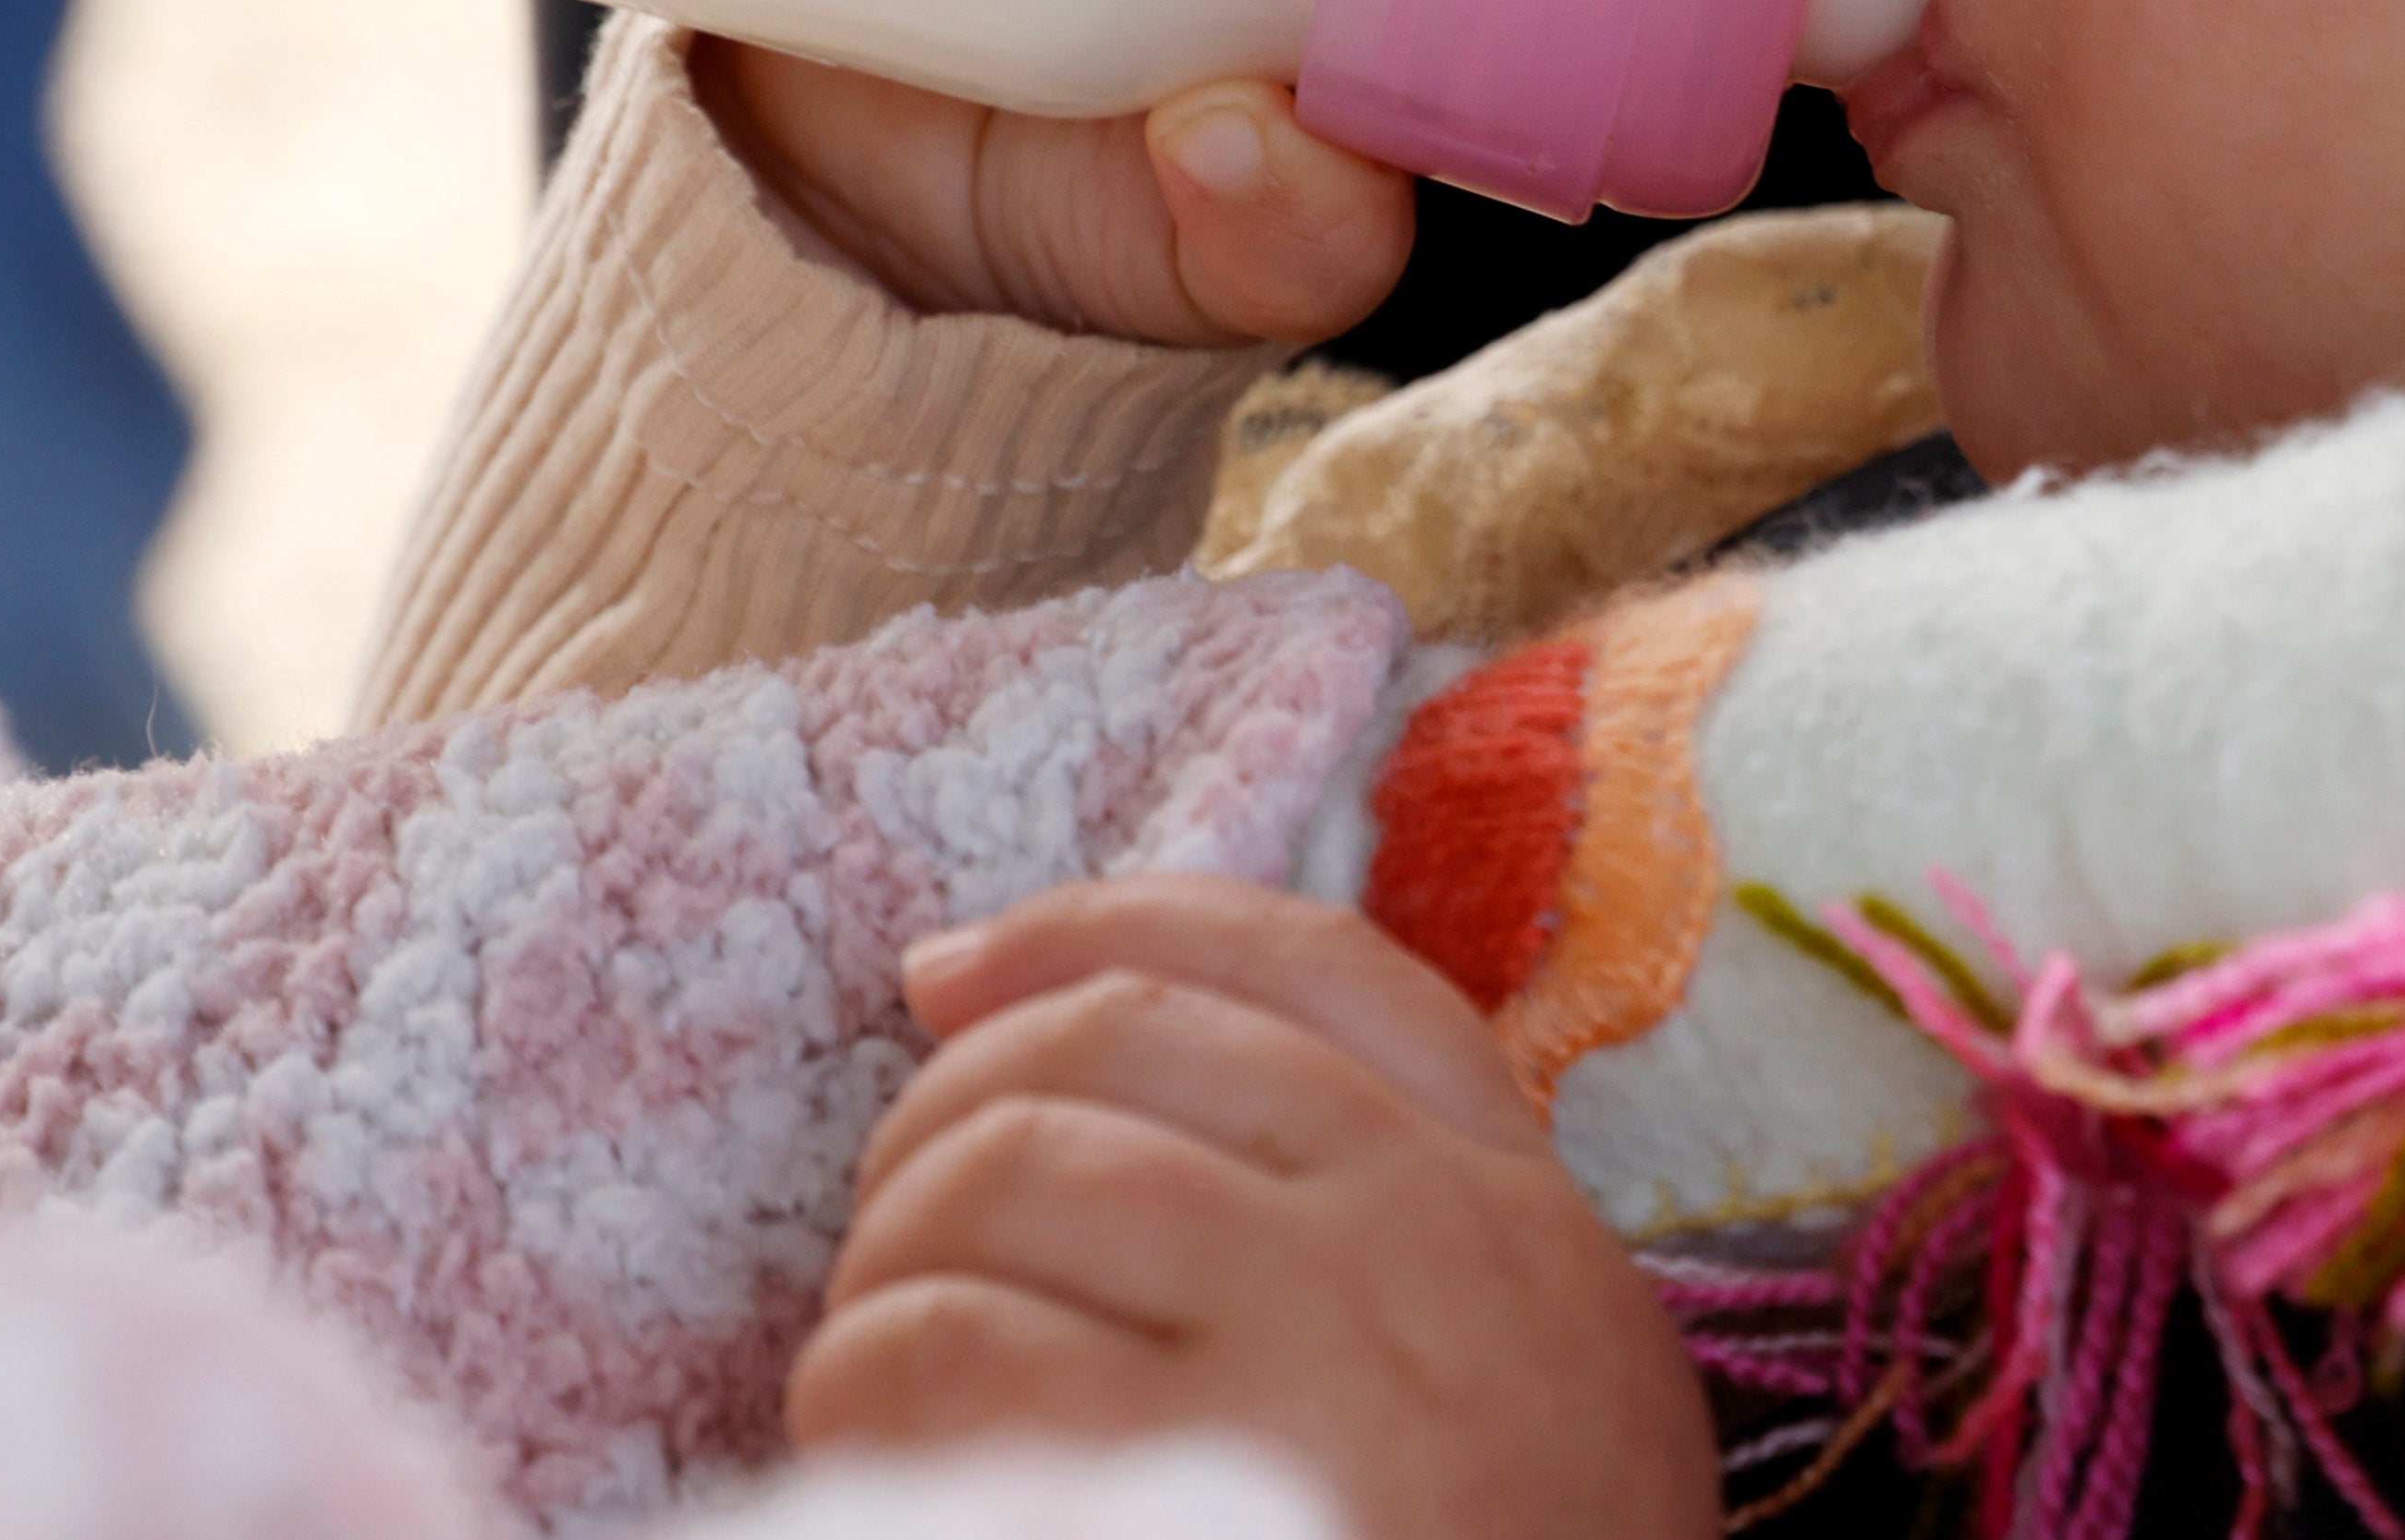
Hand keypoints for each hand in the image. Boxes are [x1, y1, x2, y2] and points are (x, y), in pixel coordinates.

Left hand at [799, 876, 1719, 1539]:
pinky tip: (873, 1444)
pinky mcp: (1185, 1476)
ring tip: (880, 1358)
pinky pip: (945, 1349)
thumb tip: (1084, 1045)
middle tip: (898, 1228)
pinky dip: (864, 1374)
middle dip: (947, 1110)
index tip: (948, 974)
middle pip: (1115, 1044)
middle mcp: (1409, 1232)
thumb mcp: (1540, 1350)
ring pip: (1009, 1169)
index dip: (1092, 928)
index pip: (1301, 965)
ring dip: (892, 1252)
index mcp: (1499, 1196)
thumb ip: (1396, 1203)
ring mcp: (1302, 1349)